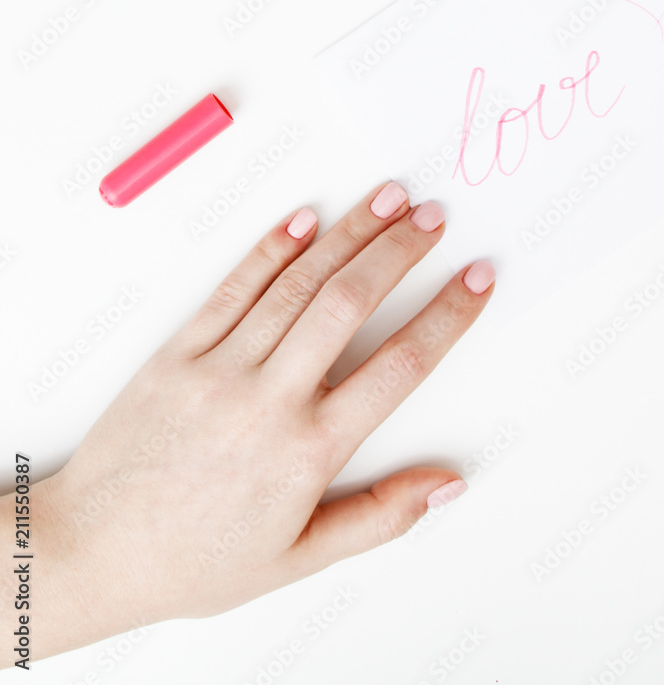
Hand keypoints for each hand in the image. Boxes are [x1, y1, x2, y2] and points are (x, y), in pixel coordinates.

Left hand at [5, 183, 493, 663]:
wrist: (92, 552)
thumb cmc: (198, 560)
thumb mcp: (299, 557)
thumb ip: (380, 517)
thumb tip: (448, 483)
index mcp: (308, 451)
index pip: (400, 366)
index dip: (447, 316)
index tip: (476, 281)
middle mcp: (269, 399)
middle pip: (350, 304)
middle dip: (401, 252)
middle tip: (434, 218)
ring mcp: (220, 368)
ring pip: (298, 285)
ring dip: (349, 235)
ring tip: (388, 199)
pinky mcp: (179, 353)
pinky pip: (233, 289)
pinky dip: (272, 249)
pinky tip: (306, 218)